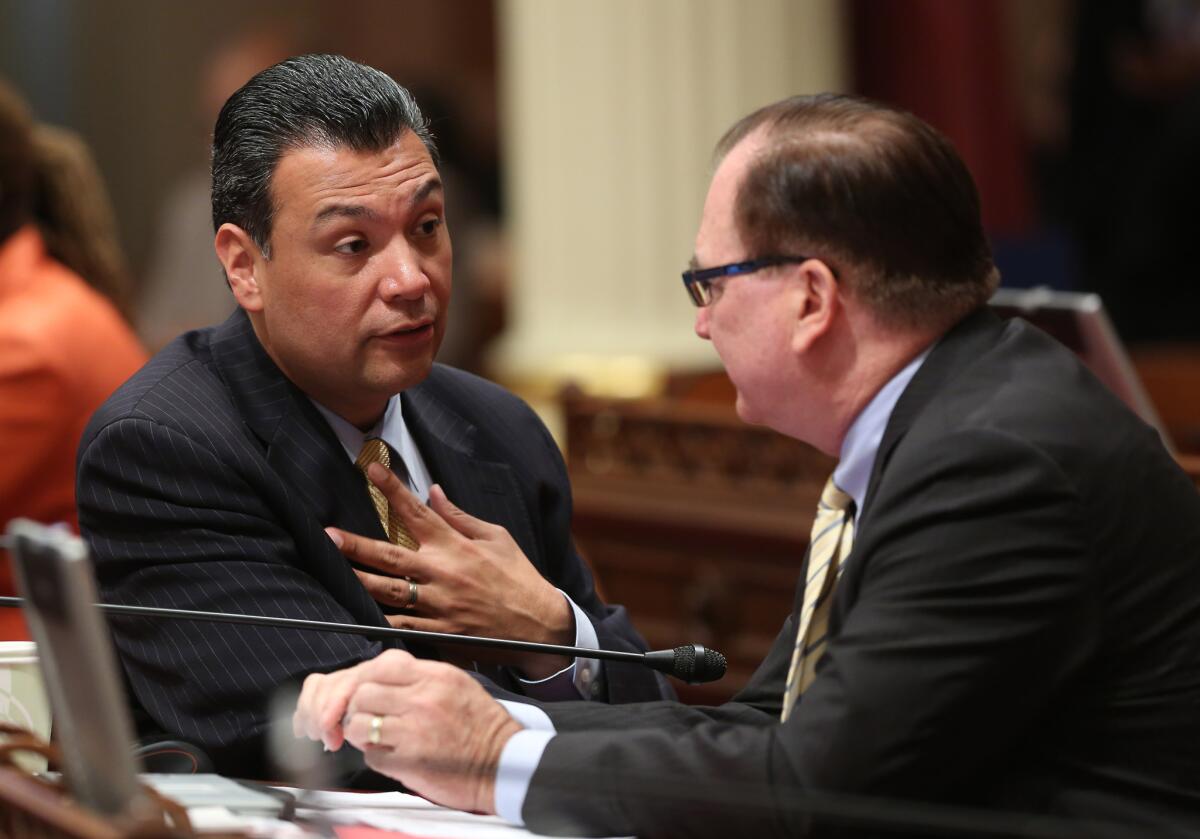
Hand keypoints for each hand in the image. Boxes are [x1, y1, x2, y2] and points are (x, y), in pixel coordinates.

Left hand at [293, 649, 519, 813]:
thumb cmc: (481, 726)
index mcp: (435, 676)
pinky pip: (371, 755)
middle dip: (357, 707)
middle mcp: (423, 698)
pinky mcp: (409, 761)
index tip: (363, 692)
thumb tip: (379, 679)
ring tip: (376, 738)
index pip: (380, 665)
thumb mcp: (456, 684)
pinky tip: (392, 756)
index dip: (364, 679)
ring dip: (360, 733)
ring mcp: (414, 730)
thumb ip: (420, 678)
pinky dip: (376, 757)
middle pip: (362, 693)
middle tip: (366, 717)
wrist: (504, 763)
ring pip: (357, 724)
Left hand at [326, 464, 573, 678]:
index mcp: (456, 546)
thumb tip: (434, 492)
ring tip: (333, 572)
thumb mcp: (496, 538)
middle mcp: (442, 574)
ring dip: (357, 580)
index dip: (393, 489)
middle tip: (328, 534)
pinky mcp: (439, 632)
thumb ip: (460, 517)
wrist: (539, 626)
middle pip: (389, 555)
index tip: (372, 469)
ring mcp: (438, 605)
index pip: (417, 512)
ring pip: (387, 592)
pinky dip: (378, 619)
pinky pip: (401, 625)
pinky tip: (356, 612)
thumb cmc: (518, 577)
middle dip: (355, 544)